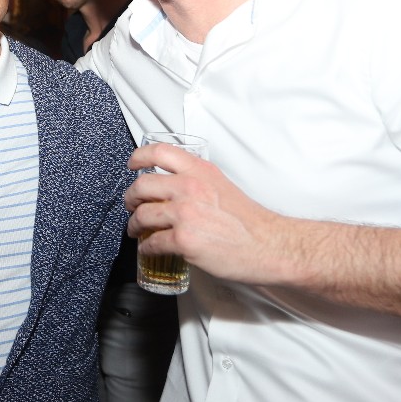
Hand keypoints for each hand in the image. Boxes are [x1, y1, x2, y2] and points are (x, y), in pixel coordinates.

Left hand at [124, 143, 298, 287]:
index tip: (132, 164)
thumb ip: (199, 181)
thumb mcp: (223, 185)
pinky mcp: (184, 240)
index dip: (139, 157)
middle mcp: (190, 188)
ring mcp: (185, 214)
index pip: (160, 152)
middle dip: (130, 199)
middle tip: (131, 206)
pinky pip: (152, 243)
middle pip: (142, 186)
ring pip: (142, 216)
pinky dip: (146, 248)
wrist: (269, 245)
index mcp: (200, 171)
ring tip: (136, 230)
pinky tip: (150, 250)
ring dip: (134, 225)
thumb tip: (175, 186)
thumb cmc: (250, 221)